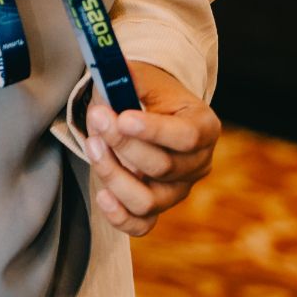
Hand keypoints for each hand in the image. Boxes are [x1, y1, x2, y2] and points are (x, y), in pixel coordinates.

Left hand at [84, 62, 220, 236]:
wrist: (147, 111)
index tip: (122, 117)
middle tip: (97, 117)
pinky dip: (119, 216)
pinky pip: (141, 225)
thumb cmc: (145, 93)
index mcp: (204, 127)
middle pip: (163, 167)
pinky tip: (102, 195)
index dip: (154, 131)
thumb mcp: (142, 77)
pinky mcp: (156, 207)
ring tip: (93, 145)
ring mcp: (178, 191)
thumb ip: (128, 76)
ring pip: (148, 200)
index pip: (186, 137)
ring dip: (114, 174)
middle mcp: (197, 163)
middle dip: (123, 143)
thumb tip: (112, 71)